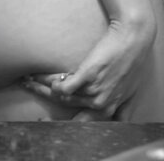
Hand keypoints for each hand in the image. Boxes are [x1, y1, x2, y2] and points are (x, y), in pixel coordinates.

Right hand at [19, 17, 155, 119]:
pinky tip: (40, 76)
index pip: (83, 126)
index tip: (48, 123)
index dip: (65, 127)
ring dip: (42, 88)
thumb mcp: (132, 91)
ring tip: (29, 80)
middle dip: (48, 113)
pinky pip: (62, 86)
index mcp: (109, 110)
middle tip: (35, 111)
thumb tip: (119, 122)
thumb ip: (123, 110)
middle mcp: (100, 105)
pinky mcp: (87, 74)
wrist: (134, 35)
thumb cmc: (135, 60)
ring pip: (61, 96)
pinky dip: (49, 82)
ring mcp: (93, 90)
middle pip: (67, 111)